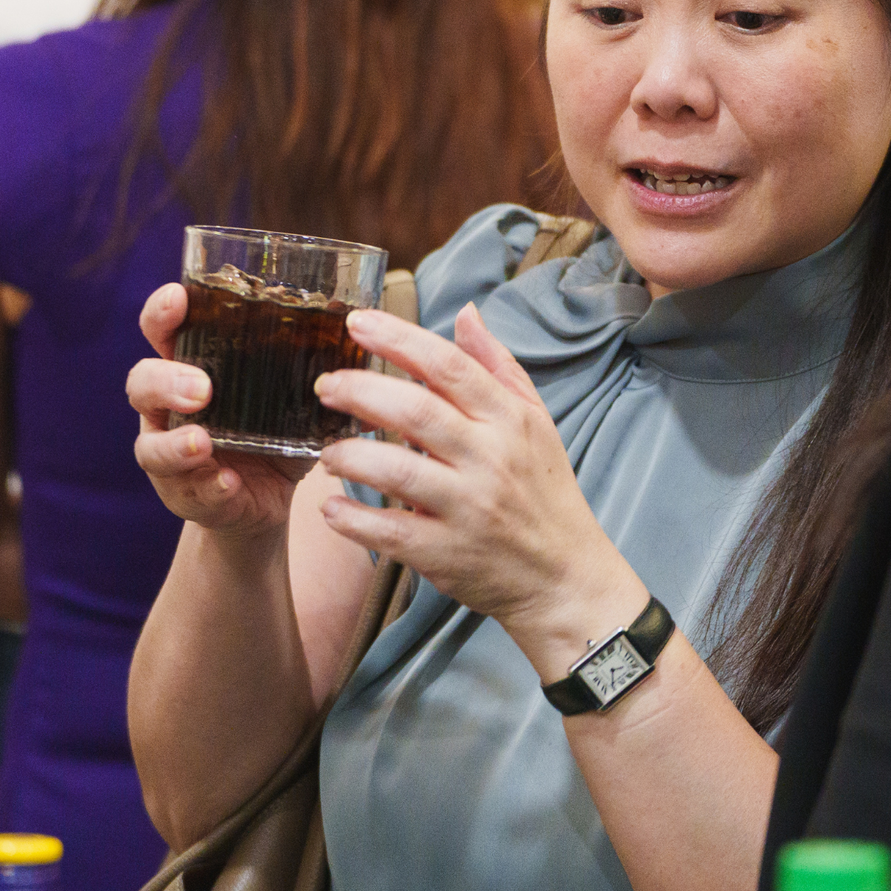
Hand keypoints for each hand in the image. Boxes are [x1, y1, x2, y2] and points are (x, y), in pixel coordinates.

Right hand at [127, 283, 311, 535]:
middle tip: (202, 388)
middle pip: (142, 383)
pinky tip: (228, 482)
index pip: (163, 331)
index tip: (177, 298)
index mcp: (191, 366)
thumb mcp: (291, 397)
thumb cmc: (271, 430)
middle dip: (166, 381)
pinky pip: (187, 490)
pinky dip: (208, 486)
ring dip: (177, 443)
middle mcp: (169, 408)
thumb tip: (368, 359)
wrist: (260, 500)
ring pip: (151, 445)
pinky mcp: (185, 494)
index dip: (162, 313)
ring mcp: (171, 453)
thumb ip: (318, 375)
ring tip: (203, 442)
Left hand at [313, 304, 647, 677]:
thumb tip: (465, 313)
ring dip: (351, 456)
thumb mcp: (535, 422)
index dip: (399, 338)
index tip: (356, 322)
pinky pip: (392, 532)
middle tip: (325, 386)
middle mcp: (491, 460)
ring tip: (327, 453)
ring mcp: (470, 509)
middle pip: (417, 412)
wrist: (565, 578)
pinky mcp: (449, 554)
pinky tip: (331, 508)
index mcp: (510, 420)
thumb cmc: (544, 492)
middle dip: (361, 391)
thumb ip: (496, 366)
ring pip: (399, 472)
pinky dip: (354, 519)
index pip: (449, 366)